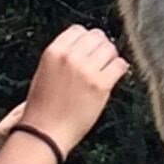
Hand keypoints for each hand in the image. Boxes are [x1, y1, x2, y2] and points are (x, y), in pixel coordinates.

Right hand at [21, 25, 127, 152]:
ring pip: (110, 48)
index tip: (90, 46)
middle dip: (100, 45)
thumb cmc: (43, 108)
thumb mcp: (44, 72)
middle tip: (102, 56)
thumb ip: (62, 57)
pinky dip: (120, 68)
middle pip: (96, 36)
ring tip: (108, 67)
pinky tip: (115, 74)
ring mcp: (86, 70)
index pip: (78, 30)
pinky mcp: (101, 85)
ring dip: (111, 57)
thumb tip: (84, 47)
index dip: (86, 38)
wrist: (45, 133)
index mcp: (54, 51)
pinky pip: (120, 65)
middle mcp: (71, 57)